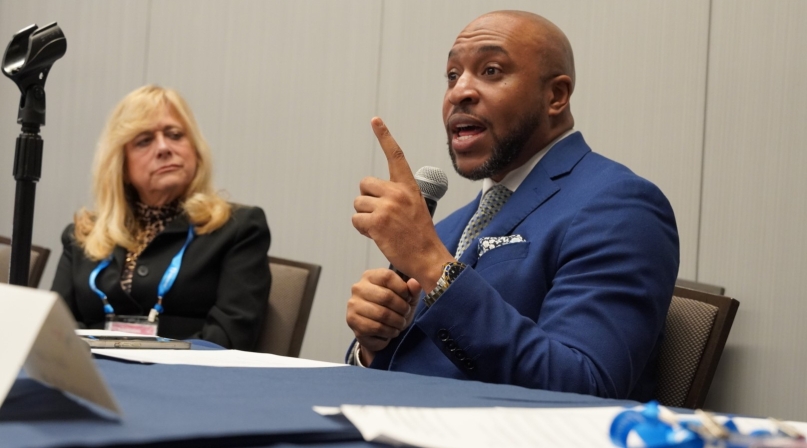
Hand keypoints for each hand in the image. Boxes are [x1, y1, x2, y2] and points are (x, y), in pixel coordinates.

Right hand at [346, 268, 421, 363]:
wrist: (378, 332)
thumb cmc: (393, 309)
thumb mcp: (407, 298)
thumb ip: (412, 289)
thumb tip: (415, 283)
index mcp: (370, 276)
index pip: (387, 277)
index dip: (403, 289)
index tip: (408, 298)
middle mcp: (358, 288)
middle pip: (386, 296)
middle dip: (402, 308)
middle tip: (406, 313)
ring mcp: (353, 305)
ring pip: (382, 314)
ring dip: (397, 321)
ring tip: (401, 323)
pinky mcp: (353, 321)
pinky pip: (376, 327)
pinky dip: (389, 331)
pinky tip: (393, 330)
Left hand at [352, 117, 454, 289]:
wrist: (428, 256)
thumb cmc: (420, 235)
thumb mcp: (415, 207)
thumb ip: (396, 196)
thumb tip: (372, 195)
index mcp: (408, 186)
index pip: (396, 155)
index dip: (384, 136)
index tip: (375, 120)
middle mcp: (397, 192)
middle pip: (364, 184)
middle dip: (367, 199)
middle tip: (381, 215)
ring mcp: (386, 206)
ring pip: (358, 204)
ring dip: (365, 217)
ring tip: (383, 228)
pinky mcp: (376, 222)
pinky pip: (356, 220)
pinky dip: (362, 229)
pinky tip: (378, 235)